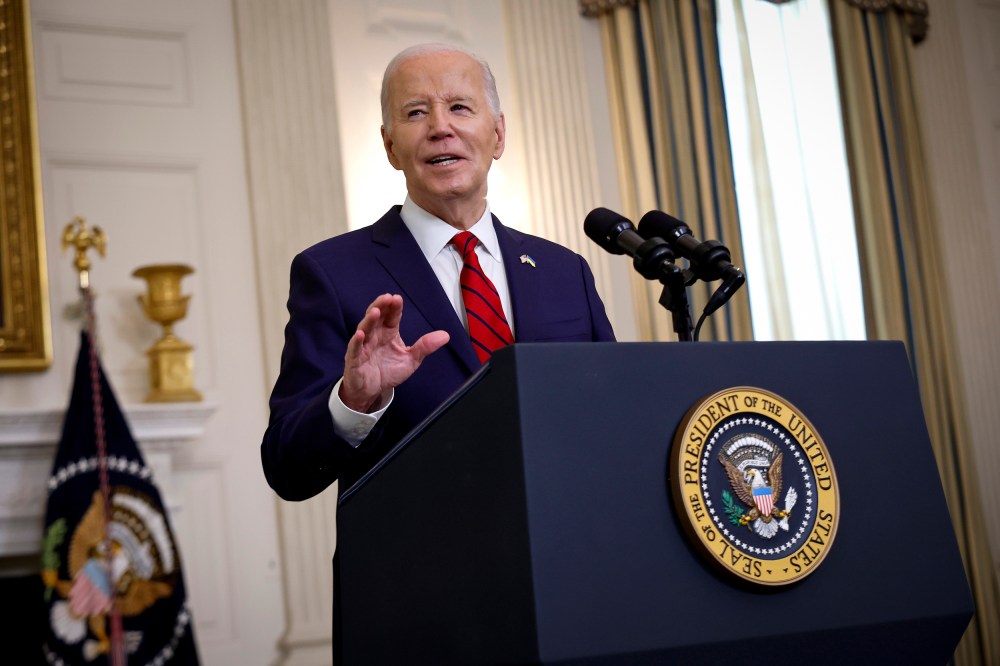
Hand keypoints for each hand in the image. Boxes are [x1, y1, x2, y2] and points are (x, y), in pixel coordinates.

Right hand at [339, 294, 448, 411]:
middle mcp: (375, 335)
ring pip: (365, 329)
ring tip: (376, 311)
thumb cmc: (388, 371)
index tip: (398, 299)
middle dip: (381, 306)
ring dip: (369, 320)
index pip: (392, 316)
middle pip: (376, 317)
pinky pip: (355, 348)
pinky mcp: (354, 359)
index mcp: (388, 332)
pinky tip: (361, 334)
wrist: (373, 391)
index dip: (394, 307)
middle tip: (387, 298)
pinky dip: (357, 341)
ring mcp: (363, 346)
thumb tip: (446, 335)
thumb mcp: (411, 359)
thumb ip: (425, 346)